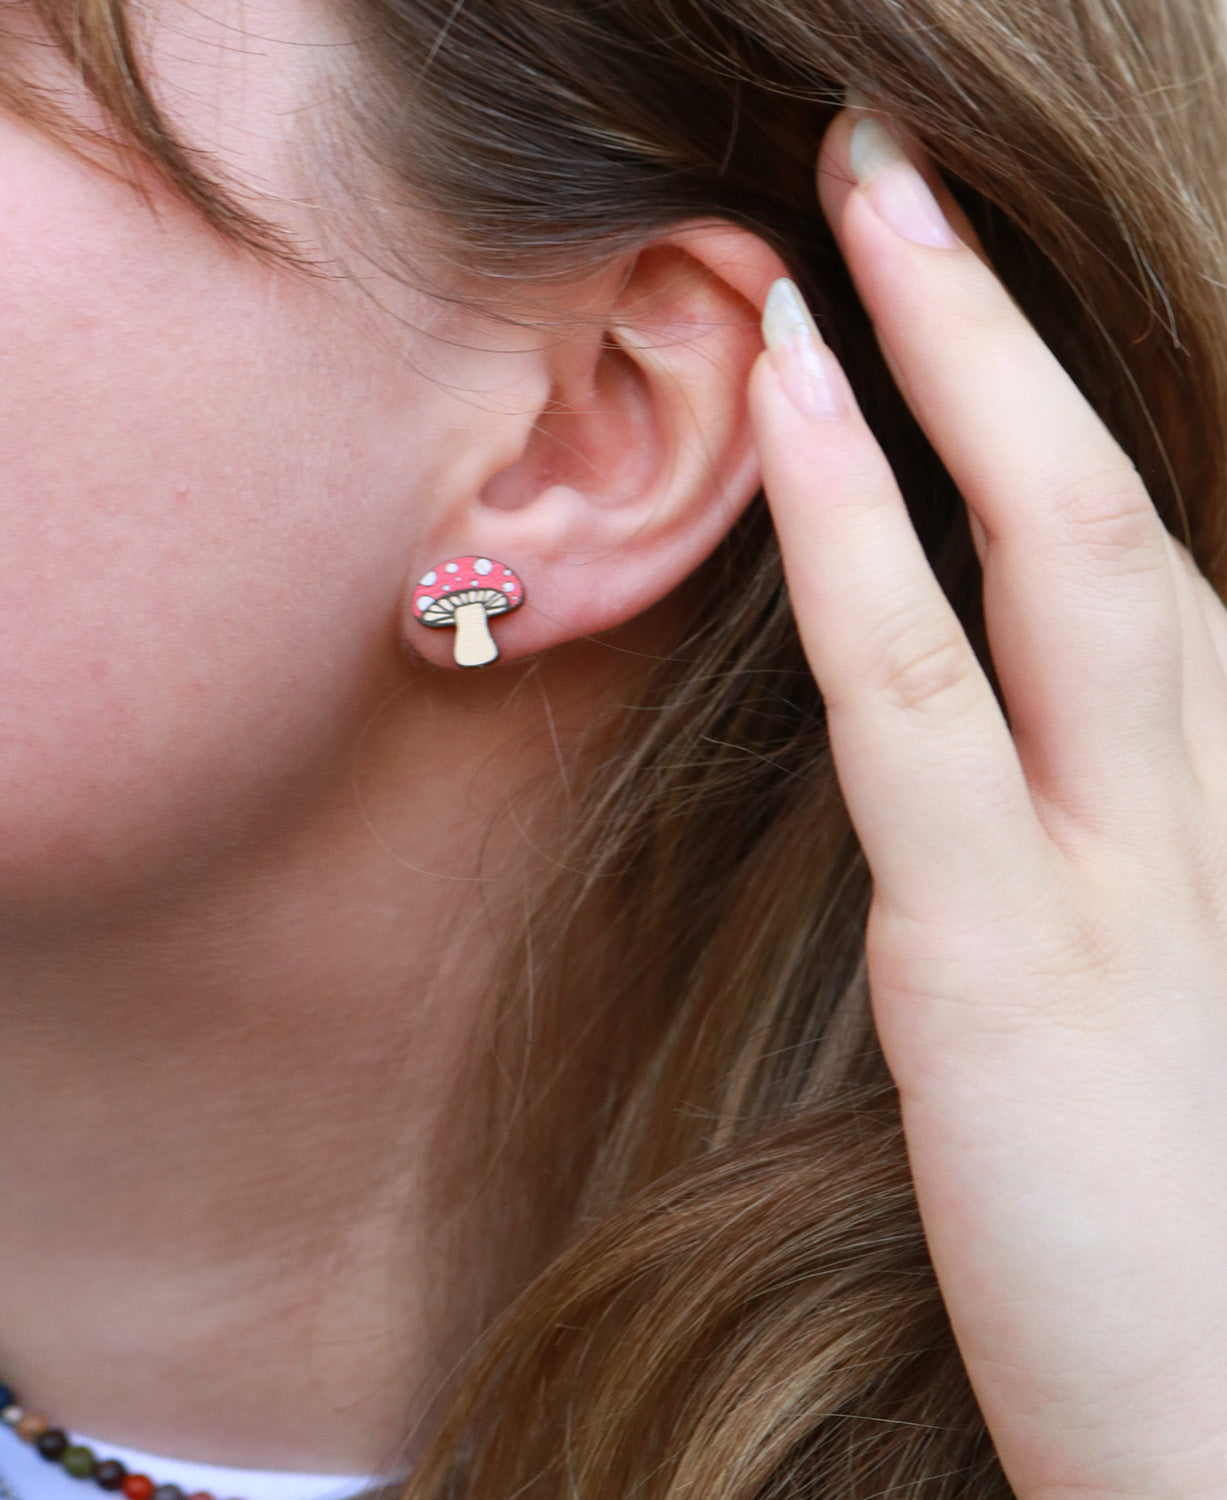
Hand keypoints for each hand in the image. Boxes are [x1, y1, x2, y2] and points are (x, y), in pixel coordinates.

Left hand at [749, 105, 1226, 1499]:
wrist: (1225, 1448)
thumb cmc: (1185, 1245)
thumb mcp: (1154, 1004)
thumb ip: (1094, 856)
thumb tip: (990, 742)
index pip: (1140, 571)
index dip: (1040, 417)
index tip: (952, 307)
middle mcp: (1212, 806)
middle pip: (1113, 506)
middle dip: (1011, 325)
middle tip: (908, 172)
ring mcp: (1128, 876)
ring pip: (1053, 559)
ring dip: (957, 361)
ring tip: (861, 209)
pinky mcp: (1009, 965)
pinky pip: (919, 707)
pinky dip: (862, 545)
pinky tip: (808, 405)